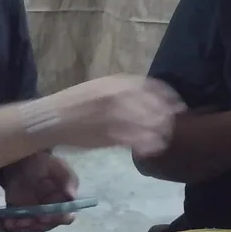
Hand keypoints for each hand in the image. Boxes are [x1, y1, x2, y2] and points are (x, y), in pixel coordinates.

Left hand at [0, 152, 78, 231]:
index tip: (45, 217)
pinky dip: (10, 225)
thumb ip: (68, 179)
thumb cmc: (46, 164)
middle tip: (25, 221)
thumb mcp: (59, 167)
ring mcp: (35, 215)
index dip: (57, 219)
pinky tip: (2, 222)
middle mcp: (51, 213)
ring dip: (22, 227)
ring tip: (11, 222)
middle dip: (36, 225)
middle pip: (46, 225)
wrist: (24, 162)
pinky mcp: (20, 214)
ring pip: (31, 227)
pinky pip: (16, 225)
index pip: (66, 217)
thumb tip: (72, 196)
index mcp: (64, 203)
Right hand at [41, 74, 185, 154]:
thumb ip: (122, 92)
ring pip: (145, 123)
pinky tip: (153, 149)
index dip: (168, 96)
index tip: (179, 105)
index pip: (151, 86)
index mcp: (115, 82)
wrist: (51, 118)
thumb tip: (146, 100)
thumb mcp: (100, 89)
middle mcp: (117, 95)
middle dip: (165, 116)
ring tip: (166, 139)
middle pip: (152, 105)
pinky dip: (146, 144)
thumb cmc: (75, 103)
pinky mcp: (107, 134)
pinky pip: (133, 139)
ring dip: (159, 131)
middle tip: (173, 125)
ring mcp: (112, 114)